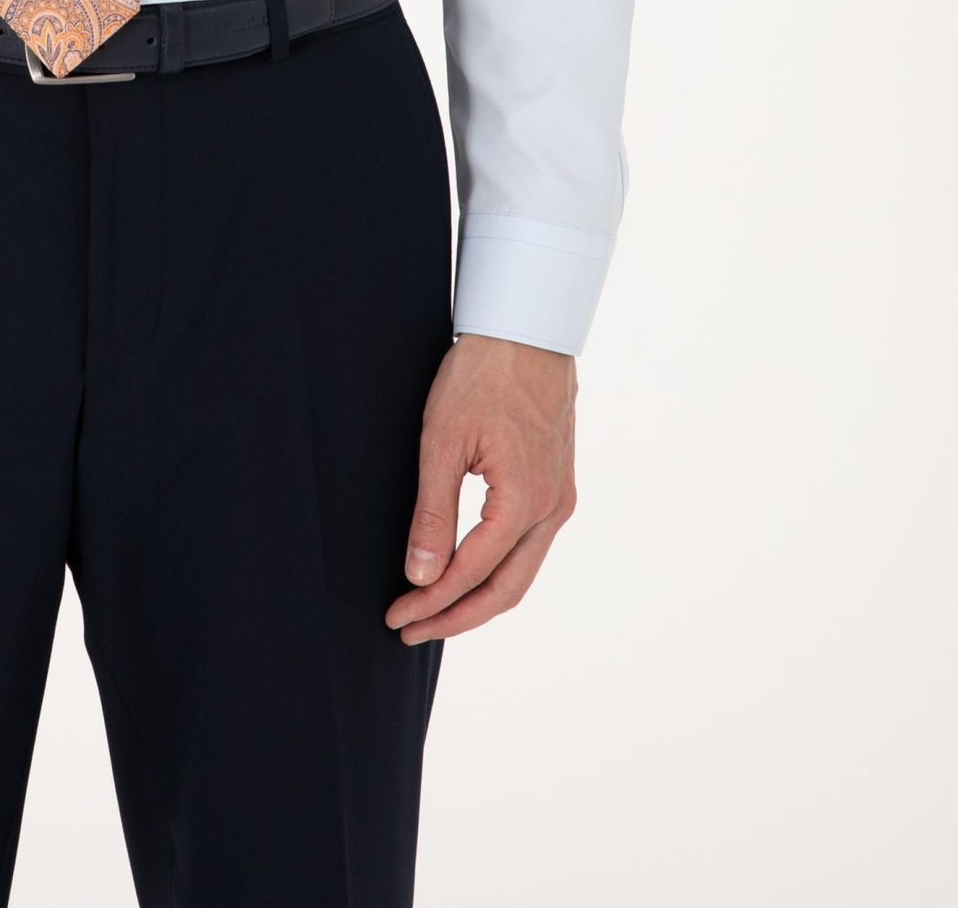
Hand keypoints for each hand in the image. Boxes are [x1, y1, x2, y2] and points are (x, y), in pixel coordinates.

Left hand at [384, 332, 577, 643]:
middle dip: (456, 617)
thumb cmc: (482, 375)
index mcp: (524, 501)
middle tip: (410, 628)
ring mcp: (560, 498)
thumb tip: (421, 576)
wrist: (526, 329)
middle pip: (506, 590)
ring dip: (477, 598)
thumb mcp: (443, 441)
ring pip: (521, 573)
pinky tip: (468, 572)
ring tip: (433, 611)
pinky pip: (530, 547)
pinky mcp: (558, 486)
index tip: (396, 615)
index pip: (471, 573)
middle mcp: (552, 509)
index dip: (431, 602)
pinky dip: (497, 570)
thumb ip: (434, 513)